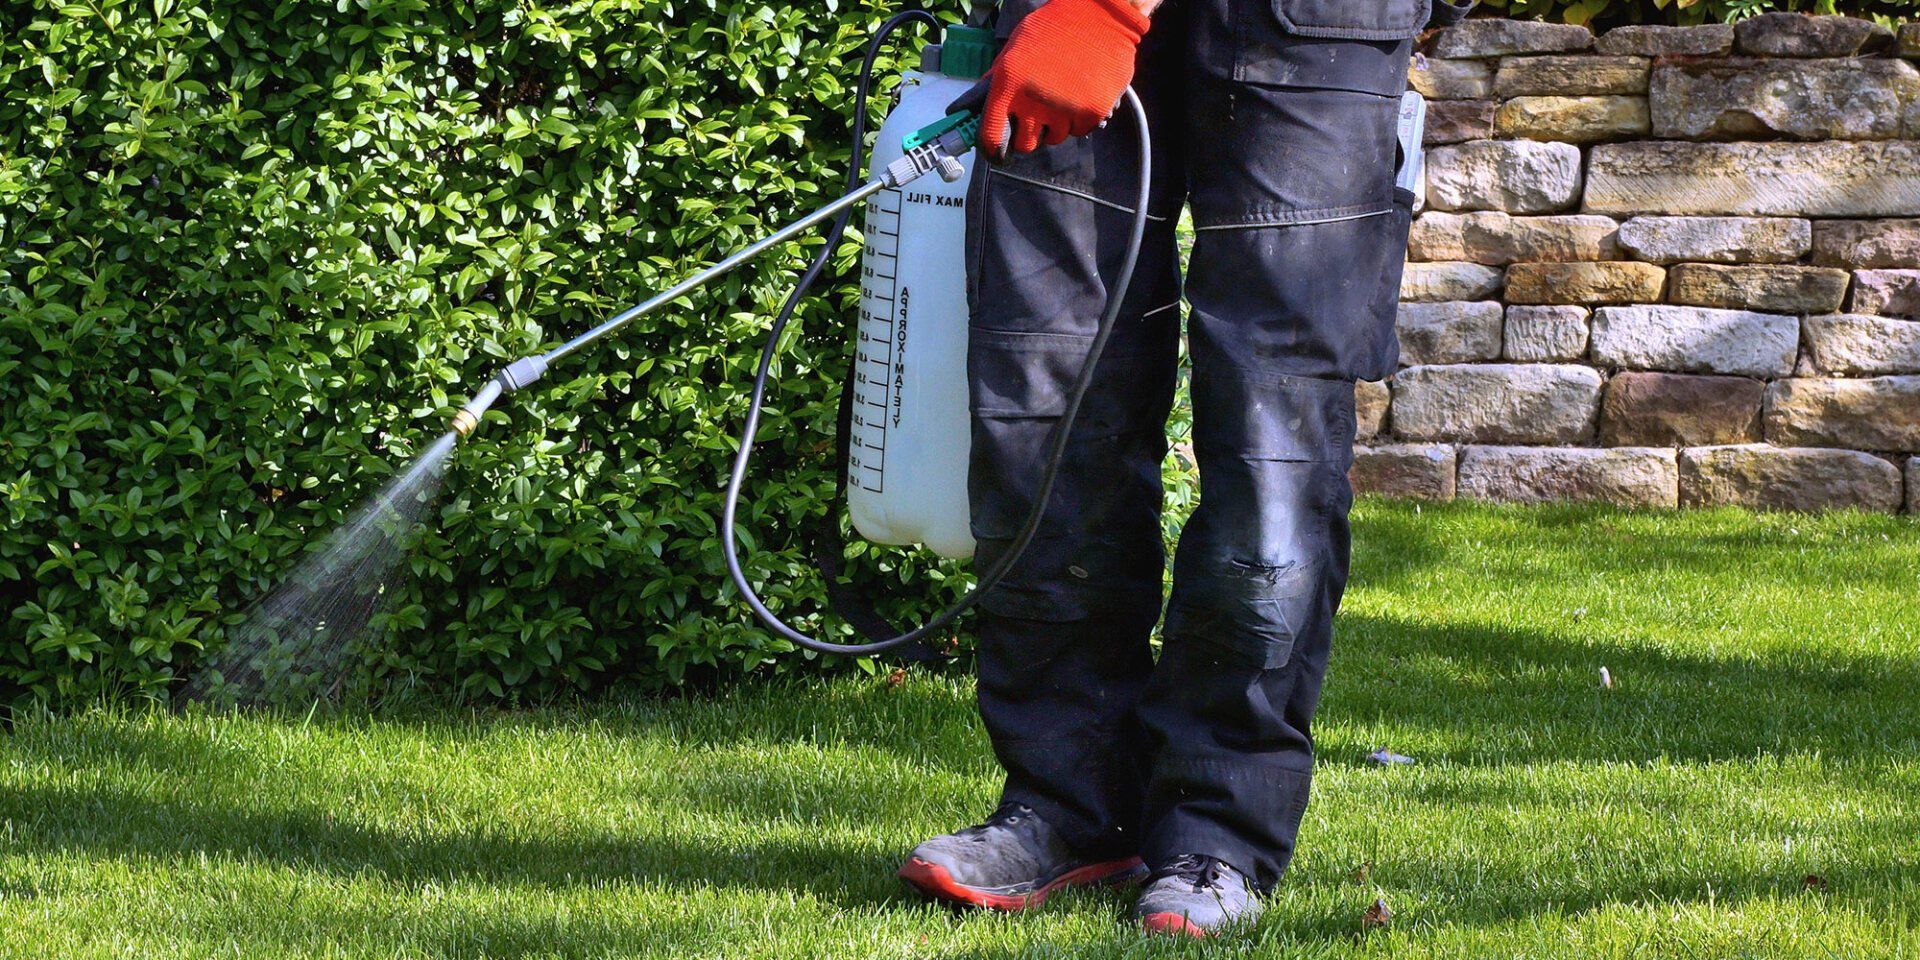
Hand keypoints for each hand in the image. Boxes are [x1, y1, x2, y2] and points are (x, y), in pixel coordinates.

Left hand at [949, 0, 1150, 159]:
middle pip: (1025, 145)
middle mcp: (1034, 100)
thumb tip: (979, 105)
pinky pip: (1079, 131)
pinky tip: (1080, 95)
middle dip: (1028, 136)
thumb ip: (998, 78)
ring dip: (1055, 126)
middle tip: (1035, 120)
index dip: (992, 149)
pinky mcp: (1092, 112)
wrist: (1100, 15)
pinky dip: (1079, 119)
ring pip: (1054, 139)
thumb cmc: (1055, 26)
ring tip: (1061, 98)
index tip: (996, 153)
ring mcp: (1064, 109)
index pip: (992, 134)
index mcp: (1009, 83)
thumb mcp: (1015, 48)